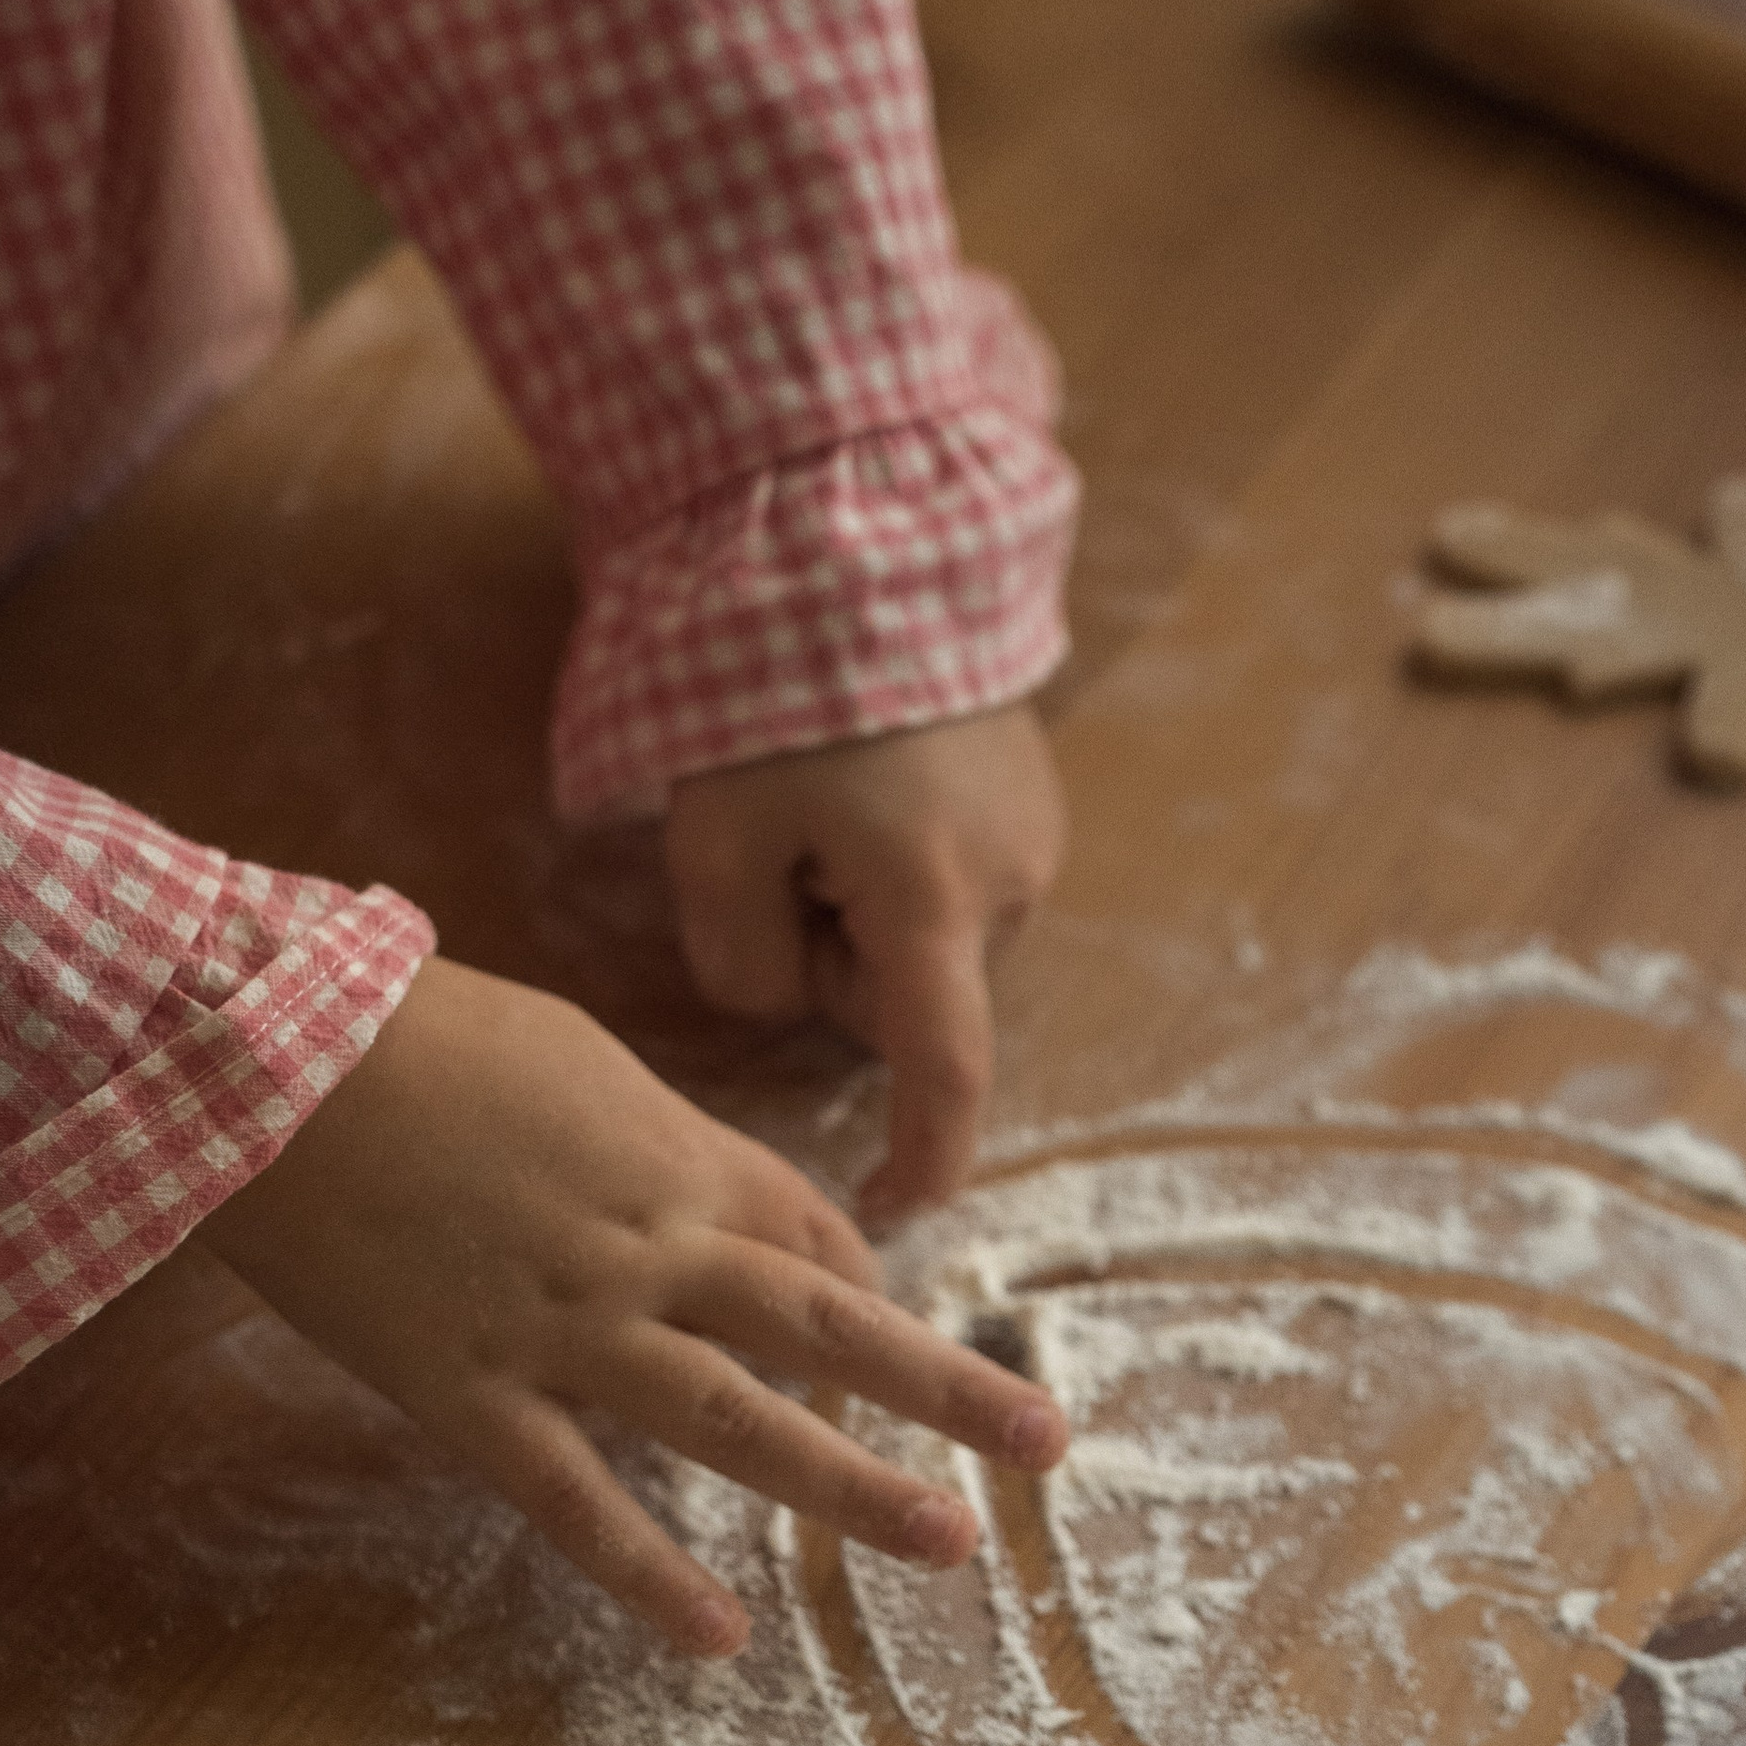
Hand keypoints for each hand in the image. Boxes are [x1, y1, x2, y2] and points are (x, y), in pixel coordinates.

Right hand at [206, 955, 1064, 1657]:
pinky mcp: (474, 1394)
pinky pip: (578, 1501)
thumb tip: (679, 1178)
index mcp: (676, 1157)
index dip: (867, 1293)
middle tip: (1045, 1442)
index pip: (814, 1239)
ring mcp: (569, 1330)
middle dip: (945, 1386)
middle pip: (830, 1323)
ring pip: (741, 1419)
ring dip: (851, 1487)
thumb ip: (642, 1136)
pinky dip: (648, 1573)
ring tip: (952, 1543)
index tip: (892, 1338)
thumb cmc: (402, 1029)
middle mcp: (651, 1249)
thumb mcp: (566, 1057)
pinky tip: (719, 1637)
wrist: (262, 1053)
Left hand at [664, 704, 1065, 1227]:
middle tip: (779, 847)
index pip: (942, 1071)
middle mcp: (1007, 883)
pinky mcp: (1030, 797)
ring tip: (828, 791)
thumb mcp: (712, 836)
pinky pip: (948, 878)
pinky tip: (870, 776)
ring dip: (862, 898)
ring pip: (922, 937)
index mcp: (934, 900)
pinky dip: (897, 854)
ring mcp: (1033, 837)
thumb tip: (782, 989)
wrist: (862, 533)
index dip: (924, 1155)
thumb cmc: (777, 686)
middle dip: (831, 953)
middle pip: (900, 993)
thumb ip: (737, 958)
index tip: (897, 1212)